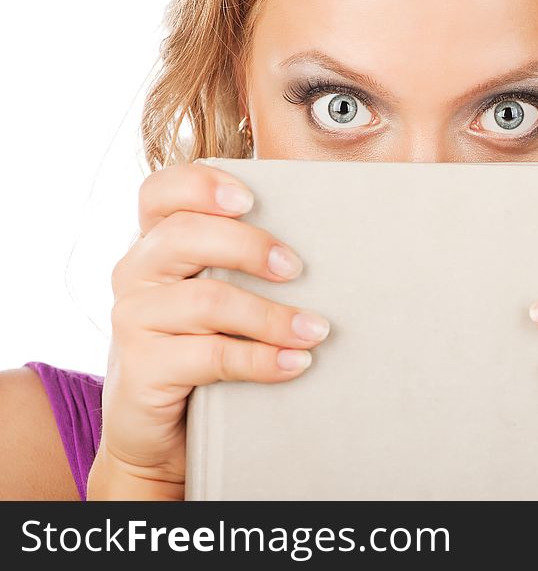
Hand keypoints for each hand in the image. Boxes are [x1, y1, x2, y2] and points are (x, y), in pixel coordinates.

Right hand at [88, 163, 330, 499]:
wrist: (160, 429)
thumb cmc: (203, 346)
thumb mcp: (216, 294)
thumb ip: (243, 264)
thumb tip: (328, 241)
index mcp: (154, 242)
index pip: (160, 191)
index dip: (200, 185)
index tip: (250, 200)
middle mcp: (136, 272)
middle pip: (186, 236)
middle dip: (250, 246)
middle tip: (296, 268)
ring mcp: (133, 320)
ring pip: (208, 300)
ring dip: (272, 316)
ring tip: (316, 330)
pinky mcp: (142, 368)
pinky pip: (211, 356)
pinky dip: (262, 359)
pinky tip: (296, 363)